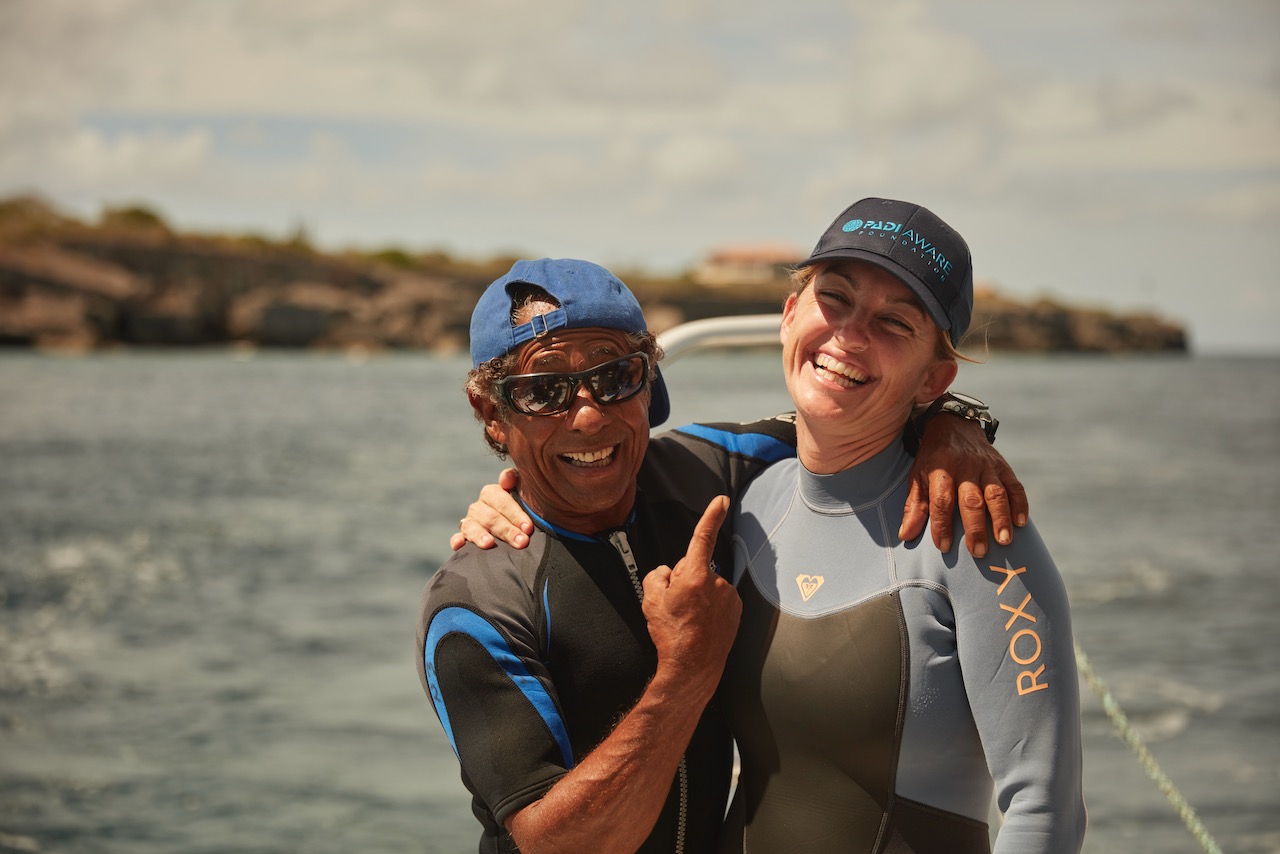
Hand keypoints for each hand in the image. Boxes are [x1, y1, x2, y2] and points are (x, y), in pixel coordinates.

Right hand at [450, 468, 534, 550]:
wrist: (508, 523)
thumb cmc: (518, 508)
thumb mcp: (520, 491)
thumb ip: (515, 479)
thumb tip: (506, 479)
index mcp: (492, 493)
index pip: (503, 502)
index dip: (516, 515)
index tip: (528, 528)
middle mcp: (479, 507)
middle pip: (491, 518)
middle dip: (507, 531)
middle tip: (522, 542)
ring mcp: (470, 522)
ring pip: (472, 527)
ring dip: (480, 535)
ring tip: (489, 543)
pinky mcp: (463, 536)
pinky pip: (457, 538)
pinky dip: (457, 541)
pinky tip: (458, 544)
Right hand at [641, 496, 740, 699]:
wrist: (693, 667)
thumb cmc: (671, 635)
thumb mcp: (650, 601)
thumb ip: (656, 576)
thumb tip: (667, 572)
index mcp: (695, 575)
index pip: (702, 537)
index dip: (712, 516)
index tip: (722, 500)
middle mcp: (717, 583)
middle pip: (696, 568)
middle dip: (686, 579)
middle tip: (677, 605)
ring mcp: (729, 597)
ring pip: (708, 585)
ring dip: (698, 595)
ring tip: (688, 619)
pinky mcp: (736, 611)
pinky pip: (718, 599)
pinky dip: (710, 607)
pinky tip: (700, 624)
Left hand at [899, 415, 1028, 557]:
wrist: (953, 424)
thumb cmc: (932, 458)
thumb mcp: (917, 476)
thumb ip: (914, 506)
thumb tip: (906, 535)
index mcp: (940, 469)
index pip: (941, 501)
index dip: (942, 525)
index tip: (943, 547)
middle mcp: (964, 467)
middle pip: (971, 500)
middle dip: (975, 527)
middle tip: (978, 552)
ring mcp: (986, 466)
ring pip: (996, 493)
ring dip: (1001, 518)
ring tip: (1004, 541)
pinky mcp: (1002, 466)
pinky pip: (1014, 485)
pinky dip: (1020, 504)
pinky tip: (1021, 523)